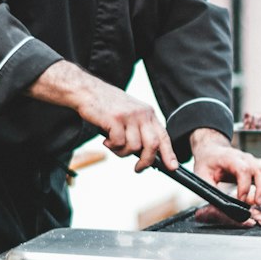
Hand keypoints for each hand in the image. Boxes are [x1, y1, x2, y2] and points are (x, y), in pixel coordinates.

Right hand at [27, 61, 176, 170]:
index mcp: (148, 113)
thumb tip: (147, 154)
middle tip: (138, 168)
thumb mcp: (131, 114)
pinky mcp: (115, 119)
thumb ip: (140, 129)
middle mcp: (142, 114)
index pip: (163, 136)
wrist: (87, 91)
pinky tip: (106, 140)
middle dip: (147, 161)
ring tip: (113, 145)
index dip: (169, 153)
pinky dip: (112, 147)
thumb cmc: (107, 106)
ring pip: (134, 147)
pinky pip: (119, 143)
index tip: (173, 167)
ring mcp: (129, 116)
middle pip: (153, 145)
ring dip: (122, 152)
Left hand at [189, 128, 260, 203]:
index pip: (243, 169)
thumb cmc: (207, 163)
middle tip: (257, 203)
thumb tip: (222, 205)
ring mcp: (253, 160)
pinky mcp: (258, 164)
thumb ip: (211, 190)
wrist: (212, 151)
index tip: (241, 199)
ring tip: (259, 200)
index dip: (245, 185)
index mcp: (229, 158)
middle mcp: (244, 157)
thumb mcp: (201, 176)